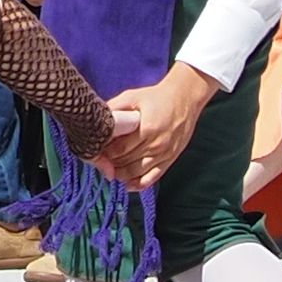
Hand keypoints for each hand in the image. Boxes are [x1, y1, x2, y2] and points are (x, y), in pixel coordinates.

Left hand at [96, 61, 218, 186]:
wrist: (185, 99)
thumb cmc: (157, 97)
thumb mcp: (133, 96)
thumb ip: (114, 107)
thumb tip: (97, 117)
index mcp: (147, 129)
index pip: (120, 149)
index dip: (105, 152)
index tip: (96, 150)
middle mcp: (157, 145)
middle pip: (127, 162)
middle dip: (110, 163)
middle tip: (99, 161)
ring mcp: (164, 154)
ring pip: (137, 173)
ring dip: (121, 174)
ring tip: (110, 170)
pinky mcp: (170, 159)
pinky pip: (153, 177)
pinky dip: (139, 184)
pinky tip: (128, 184)